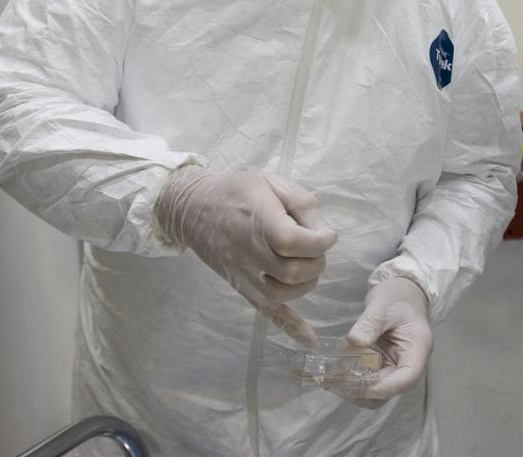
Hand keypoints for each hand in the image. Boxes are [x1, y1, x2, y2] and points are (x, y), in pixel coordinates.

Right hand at [155, 166, 336, 343]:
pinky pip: (265, 312)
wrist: (194, 207)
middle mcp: (249, 251)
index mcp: (259, 221)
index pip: (293, 242)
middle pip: (291, 271)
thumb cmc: (239, 190)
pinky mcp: (241, 286)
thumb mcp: (274, 183)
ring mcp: (243, 273)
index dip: (319, 241)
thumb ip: (304, 205)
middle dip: (316, 261)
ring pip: (283, 293)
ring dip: (306, 283)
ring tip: (307, 265)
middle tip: (316, 248)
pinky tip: (308, 339)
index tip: (327, 235)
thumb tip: (324, 234)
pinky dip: (289, 327)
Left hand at [344, 277, 431, 405]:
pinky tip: (336, 372)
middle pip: (391, 390)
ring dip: (356, 390)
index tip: (357, 385)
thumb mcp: (382, 305)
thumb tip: (354, 342)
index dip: (383, 387)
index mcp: (417, 350)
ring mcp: (395, 366)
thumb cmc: (397, 296)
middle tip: (336, 383)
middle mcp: (408, 363)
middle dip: (363, 392)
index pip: (406, 378)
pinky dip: (354, 380)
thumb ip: (370, 323)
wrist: (401, 291)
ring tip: (332, 379)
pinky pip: (370, 380)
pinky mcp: (383, 365)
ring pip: (378, 391)